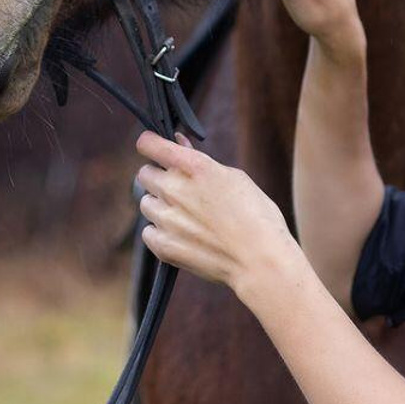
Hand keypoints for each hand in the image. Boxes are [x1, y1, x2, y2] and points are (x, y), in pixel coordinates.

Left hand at [135, 130, 297, 292]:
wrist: (260, 260)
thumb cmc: (256, 215)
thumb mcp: (234, 177)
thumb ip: (200, 161)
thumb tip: (178, 144)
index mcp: (195, 167)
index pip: (149, 144)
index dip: (150, 144)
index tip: (154, 149)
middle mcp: (175, 189)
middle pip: (144, 173)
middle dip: (158, 177)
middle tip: (179, 188)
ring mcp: (167, 219)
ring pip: (145, 202)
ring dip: (160, 205)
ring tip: (186, 216)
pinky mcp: (163, 245)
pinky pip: (148, 231)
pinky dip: (160, 232)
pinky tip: (183, 235)